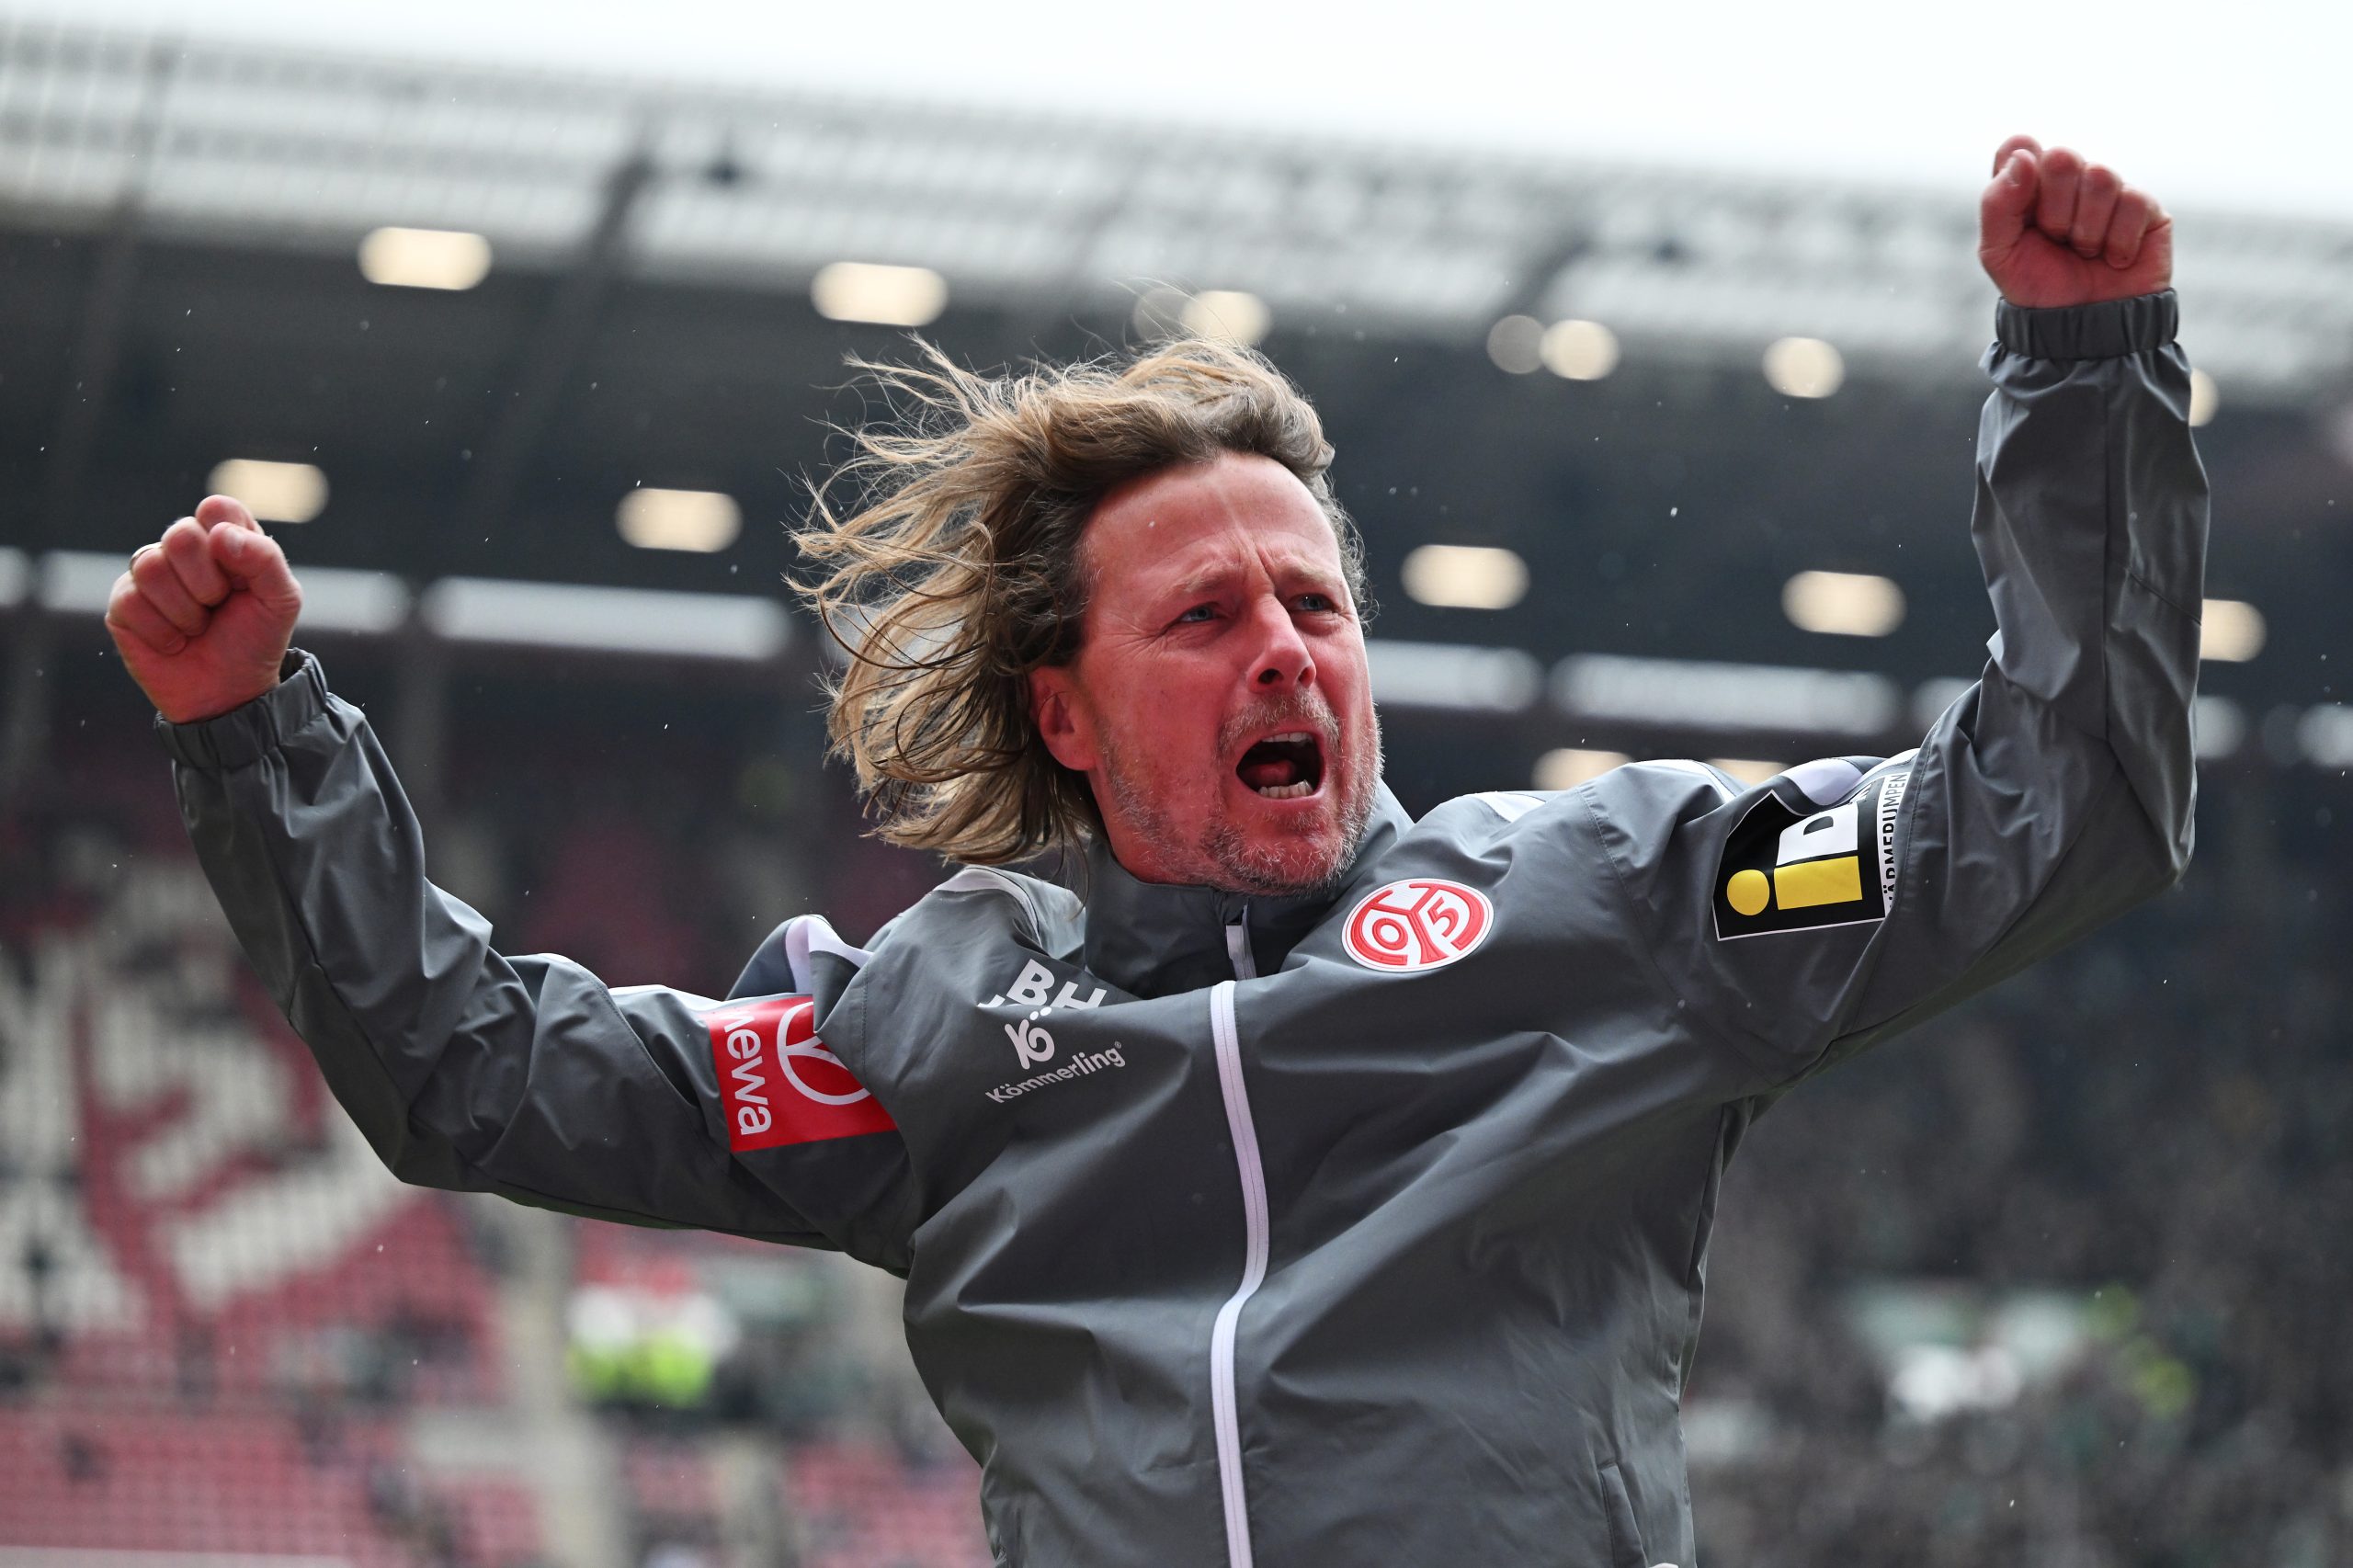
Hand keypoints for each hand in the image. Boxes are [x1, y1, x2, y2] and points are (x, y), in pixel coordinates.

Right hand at [107, 495, 302, 723]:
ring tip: (198, 626)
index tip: (241, 577)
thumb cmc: (256, 640)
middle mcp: (184, 550)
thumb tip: (220, 535)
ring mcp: (149, 574)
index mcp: (225, 538)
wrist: (229, 693)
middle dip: (207, 582)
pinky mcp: (123, 603)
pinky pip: (131, 601)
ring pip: (149, 566)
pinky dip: (163, 632)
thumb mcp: (280, 601)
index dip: (228, 540)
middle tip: (218, 605)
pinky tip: (175, 642)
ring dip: (185, 610)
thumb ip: (265, 559)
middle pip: (180, 534)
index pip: (217, 508)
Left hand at [1978, 135, 2171, 307]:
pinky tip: (2113, 259)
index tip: (2022, 211)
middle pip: (2062, 156)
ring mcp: (2109, 191)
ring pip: (2101, 176)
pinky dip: (2117, 242)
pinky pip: (2134, 202)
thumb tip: (2024, 157)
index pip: (2019, 146)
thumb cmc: (2038, 287)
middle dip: (2055, 209)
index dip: (2020, 174)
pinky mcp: (2146, 208)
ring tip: (2084, 252)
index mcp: (2027, 184)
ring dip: (2087, 228)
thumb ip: (1997, 204)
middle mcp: (2069, 180)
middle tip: (2056, 238)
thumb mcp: (1999, 253)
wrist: (2082, 327)